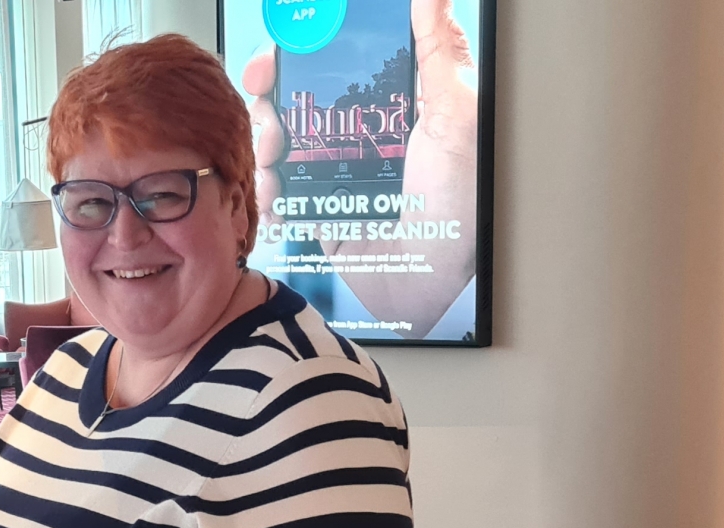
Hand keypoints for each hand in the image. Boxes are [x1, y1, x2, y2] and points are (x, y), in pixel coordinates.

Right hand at [242, 0, 481, 334]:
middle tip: (267, 101)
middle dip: (272, 94)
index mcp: (389, 104)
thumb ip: (438, 49)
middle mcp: (359, 134)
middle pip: (298, 97)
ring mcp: (334, 173)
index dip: (303, 49)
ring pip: (279, 141)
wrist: (434, 283)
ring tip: (272, 153)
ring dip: (264, 140)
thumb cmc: (458, 203)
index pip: (336, 61)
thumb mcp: (456, 113)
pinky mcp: (318, 212)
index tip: (281, 48)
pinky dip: (265, 189)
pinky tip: (272, 192)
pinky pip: (277, 191)